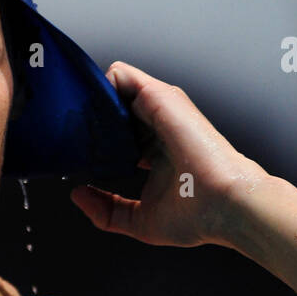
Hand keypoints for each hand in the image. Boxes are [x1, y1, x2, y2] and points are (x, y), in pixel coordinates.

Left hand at [69, 61, 267, 247]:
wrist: (227, 204)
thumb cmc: (196, 215)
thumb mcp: (139, 220)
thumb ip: (106, 210)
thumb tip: (78, 193)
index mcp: (154, 152)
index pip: (117, 136)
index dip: (94, 143)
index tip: (77, 156)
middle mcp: (156, 128)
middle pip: (111, 110)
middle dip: (87, 120)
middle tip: (69, 139)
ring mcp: (159, 110)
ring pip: (113, 88)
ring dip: (90, 102)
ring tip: (74, 124)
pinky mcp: (159, 97)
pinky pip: (120, 74)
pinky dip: (99, 87)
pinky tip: (88, 112)